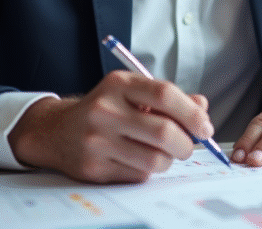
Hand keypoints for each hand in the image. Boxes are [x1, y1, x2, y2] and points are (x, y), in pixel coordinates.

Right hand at [7, 70, 213, 182]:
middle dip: (186, 143)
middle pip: (164, 131)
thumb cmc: (104, 109)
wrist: (56, 131)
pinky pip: (138, 175)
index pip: (164, 94)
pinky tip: (138, 160)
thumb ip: (168, 98)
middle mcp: (105, 110)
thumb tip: (202, 107)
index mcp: (119, 84)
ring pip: (155, 160)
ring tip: (162, 153)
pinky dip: (147, 171)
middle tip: (188, 145)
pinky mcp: (94, 168)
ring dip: (168, 160)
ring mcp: (97, 140)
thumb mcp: (132, 92)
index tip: (205, 126)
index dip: (192, 113)